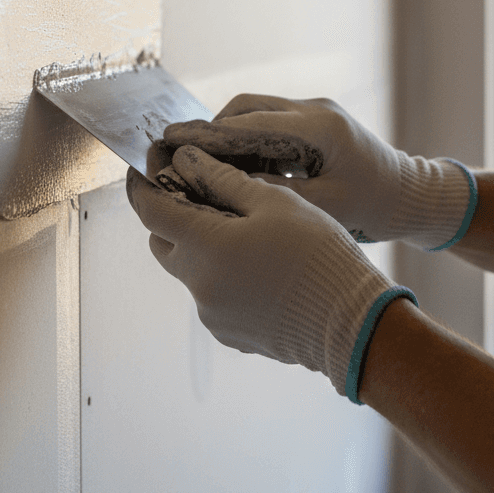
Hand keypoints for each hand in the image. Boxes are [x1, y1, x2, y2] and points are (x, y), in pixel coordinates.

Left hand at [127, 144, 413, 399]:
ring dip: (202, 247)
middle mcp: (198, 284)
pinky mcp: (227, 332)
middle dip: (171, 216)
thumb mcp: (274, 201)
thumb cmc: (318, 253)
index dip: (142, 183)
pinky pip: (211, 295)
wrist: (351, 322)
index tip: (143, 166)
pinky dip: (222, 275)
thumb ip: (222, 178)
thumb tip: (186, 160)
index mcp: (205, 246)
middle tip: (198, 194)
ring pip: (189, 270)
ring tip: (243, 231)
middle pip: (163, 242)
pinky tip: (258, 266)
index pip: (150, 209)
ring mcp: (211, 313)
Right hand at [164, 96, 474, 250]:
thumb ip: (273, 193)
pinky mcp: (315, 122)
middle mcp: (315, 109)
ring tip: (199, 163)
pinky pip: (270, 124)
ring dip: (228, 136)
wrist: (412, 196)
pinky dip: (248, 142)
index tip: (173, 141)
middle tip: (176, 151)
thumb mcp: (323, 207)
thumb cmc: (373, 207)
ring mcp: (315, 111)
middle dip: (211, 130)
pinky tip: (233, 168)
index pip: (249, 123)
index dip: (208, 133)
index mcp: (318, 127)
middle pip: (246, 108)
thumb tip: (224, 185)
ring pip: (255, 113)